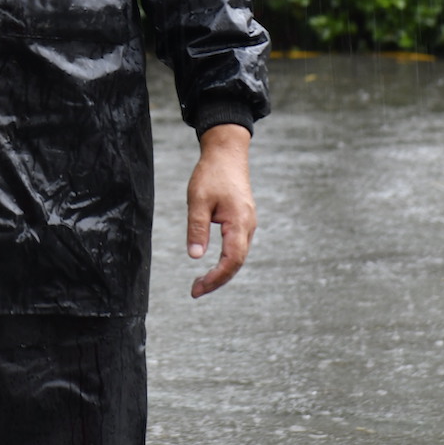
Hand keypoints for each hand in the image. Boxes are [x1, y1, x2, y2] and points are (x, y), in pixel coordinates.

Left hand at [186, 124, 254, 298]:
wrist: (227, 153)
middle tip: (195, 291)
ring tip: (200, 283)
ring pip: (238, 256)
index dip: (216, 278)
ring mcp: (248, 223)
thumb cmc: (211, 174)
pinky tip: (212, 265)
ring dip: (221, 272)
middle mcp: (248, 226)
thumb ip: (197, 228)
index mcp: (239, 222)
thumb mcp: (198, 200)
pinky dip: (226, 260)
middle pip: (237, 262)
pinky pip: (237, 247)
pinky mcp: (243, 220)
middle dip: (217, 280)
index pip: (232, 260)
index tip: (197, 289)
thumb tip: (195, 257)